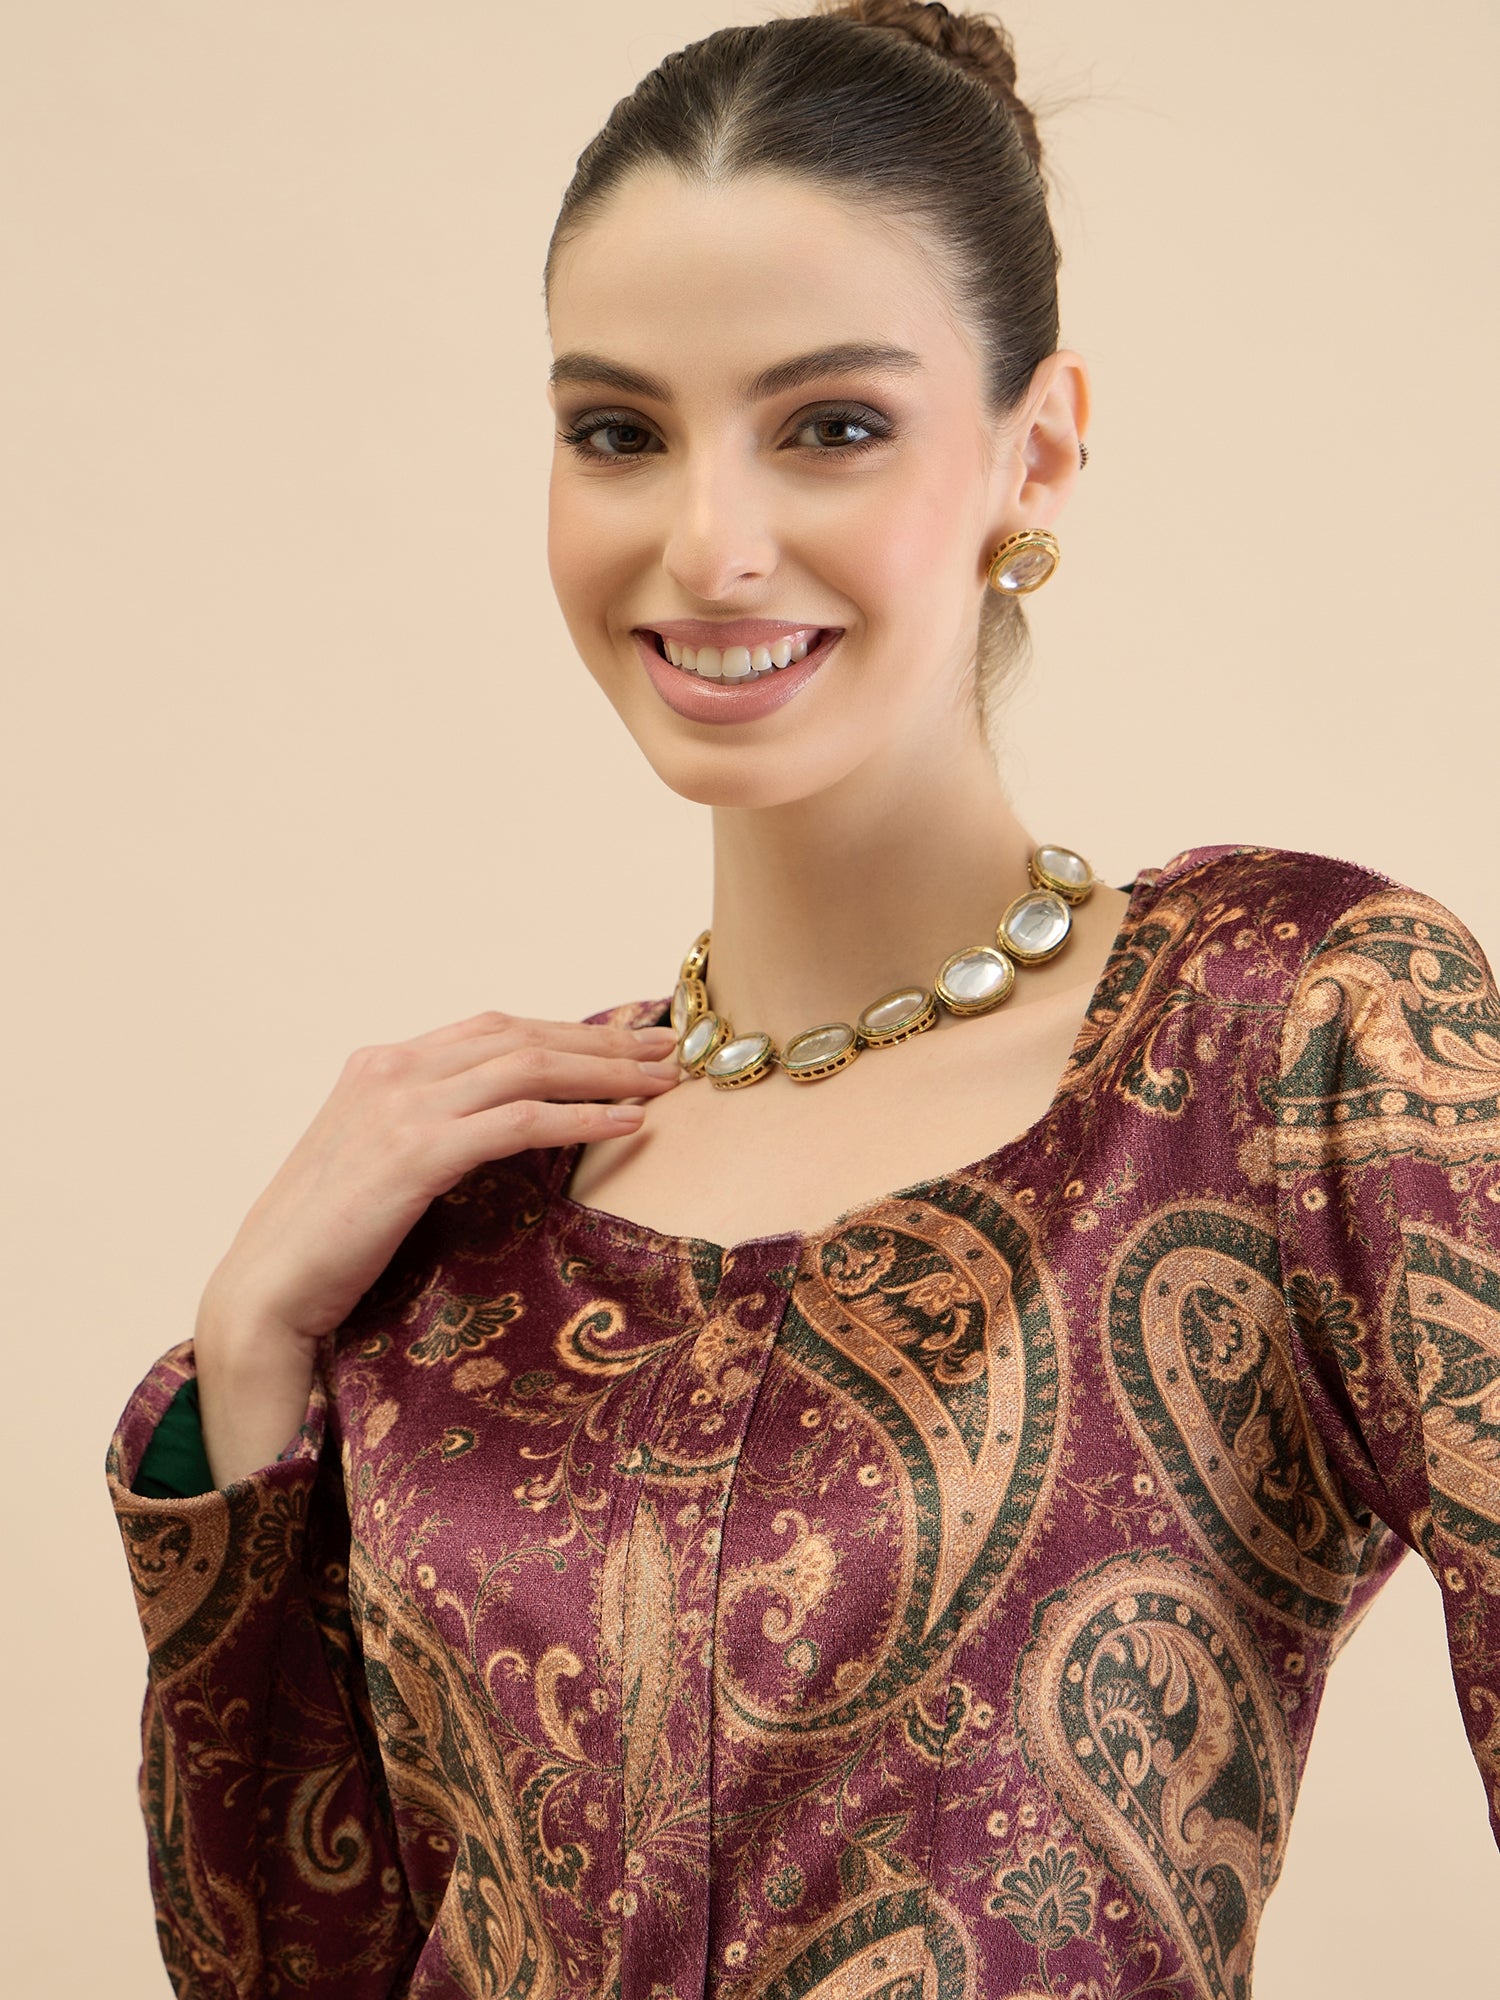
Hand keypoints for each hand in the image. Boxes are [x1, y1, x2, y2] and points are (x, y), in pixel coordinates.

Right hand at [192, 1008, 678, 1483]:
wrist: (265, 1291)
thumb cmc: (327, 1242)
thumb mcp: (381, 1163)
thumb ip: (433, 1129)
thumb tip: (509, 1125)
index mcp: (383, 1065)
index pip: (494, 1029)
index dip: (568, 1030)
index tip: (628, 1039)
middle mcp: (392, 1070)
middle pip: (522, 1037)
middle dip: (603, 1042)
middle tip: (670, 1050)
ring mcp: (400, 1107)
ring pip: (528, 1067)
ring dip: (607, 1072)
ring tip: (665, 1081)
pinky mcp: (414, 1154)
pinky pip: (520, 1122)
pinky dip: (582, 1118)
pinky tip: (627, 1125)